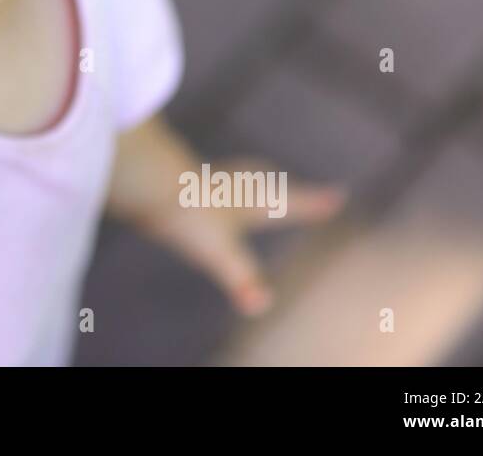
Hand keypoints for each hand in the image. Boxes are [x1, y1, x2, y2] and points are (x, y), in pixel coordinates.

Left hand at [140, 154, 345, 315]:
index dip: (314, 202)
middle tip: (294, 191)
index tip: (338, 195)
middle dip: (281, 191)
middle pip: (262, 185)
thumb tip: (259, 303)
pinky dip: (211, 191)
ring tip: (247, 190)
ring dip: (245, 186)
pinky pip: (202, 185)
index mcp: (249, 202)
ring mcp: (202, 180)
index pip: (289, 202)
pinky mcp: (176, 180)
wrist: (143, 179)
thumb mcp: (220, 253)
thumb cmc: (187, 213)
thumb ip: (241, 279)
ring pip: (232, 180)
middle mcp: (229, 186)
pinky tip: (197, 197)